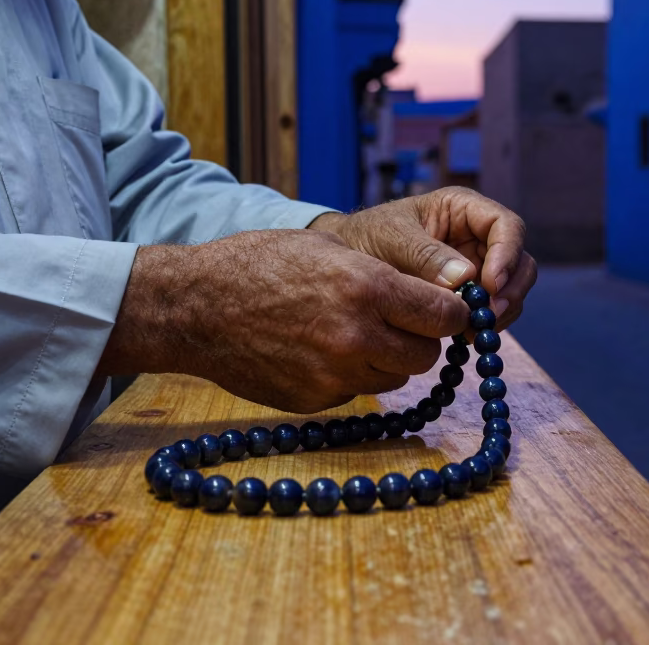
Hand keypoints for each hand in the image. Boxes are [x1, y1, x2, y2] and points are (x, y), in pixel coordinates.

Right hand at [100, 229, 468, 412]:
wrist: (197, 307)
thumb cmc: (262, 264)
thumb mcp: (329, 247)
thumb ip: (387, 275)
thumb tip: (437, 299)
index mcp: (367, 288)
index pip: (446, 315)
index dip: (452, 312)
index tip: (446, 308)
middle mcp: (357, 337)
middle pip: (427, 355)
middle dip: (421, 339)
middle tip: (401, 322)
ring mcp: (336, 374)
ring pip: (397, 378)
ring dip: (390, 359)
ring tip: (357, 333)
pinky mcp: (317, 401)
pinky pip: (359, 391)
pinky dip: (353, 375)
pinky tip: (322, 351)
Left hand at [309, 187, 536, 328]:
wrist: (348, 261)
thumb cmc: (366, 236)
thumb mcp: (390, 237)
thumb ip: (424, 253)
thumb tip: (465, 277)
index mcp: (463, 210)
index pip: (506, 226)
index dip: (507, 254)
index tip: (491, 284)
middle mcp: (477, 238)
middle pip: (519, 260)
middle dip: (510, 289)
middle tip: (488, 316)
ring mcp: (476, 268)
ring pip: (511, 289)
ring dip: (501, 312)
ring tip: (472, 332)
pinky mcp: (467, 296)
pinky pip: (491, 310)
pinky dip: (486, 325)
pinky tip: (464, 337)